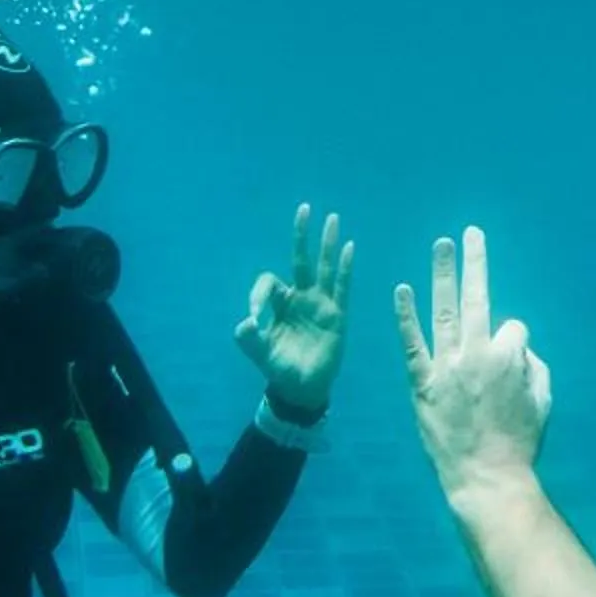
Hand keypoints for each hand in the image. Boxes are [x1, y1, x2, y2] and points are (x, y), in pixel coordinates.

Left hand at [234, 202, 353, 413]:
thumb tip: (246, 321)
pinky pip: (341, 287)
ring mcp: (319, 304)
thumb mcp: (260, 352)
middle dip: (301, 236)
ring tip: (332, 218)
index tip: (254, 319)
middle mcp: (299, 297)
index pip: (269, 282)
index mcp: (278, 304)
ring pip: (323, 268)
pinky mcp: (336, 315)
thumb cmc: (280, 368)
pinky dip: (344, 267)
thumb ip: (248, 338)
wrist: (302, 388)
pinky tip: (349, 247)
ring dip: (326, 244)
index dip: (259, 295)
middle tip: (303, 208)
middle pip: (300, 260)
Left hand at [396, 227, 552, 503]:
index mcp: (510, 356)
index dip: (514, 343)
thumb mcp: (544, 401)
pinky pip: (412, 344)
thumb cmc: (521, 442)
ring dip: (443, 274)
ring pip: (445, 310)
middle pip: (478, 296)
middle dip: (476, 261)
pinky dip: (406, 316)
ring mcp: (447, 366)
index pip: (512, 327)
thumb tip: (520, 348)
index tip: (509, 369)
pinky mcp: (422, 383)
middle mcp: (477, 353)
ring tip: (441, 243)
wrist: (486, 477)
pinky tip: (401, 289)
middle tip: (471, 232)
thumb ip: (535, 366)